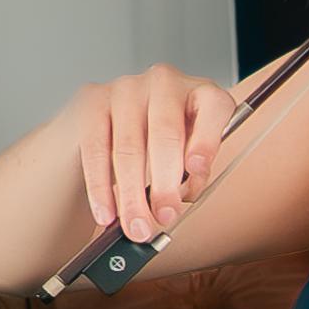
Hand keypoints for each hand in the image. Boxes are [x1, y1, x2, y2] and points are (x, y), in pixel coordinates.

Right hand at [70, 65, 240, 248]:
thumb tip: (181, 198)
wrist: (113, 127)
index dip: (207, 141)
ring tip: (137, 226)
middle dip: (165, 184)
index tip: (196, 172)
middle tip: (164, 217)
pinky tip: (107, 212)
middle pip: (165, 133)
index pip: (214, 108)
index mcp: (202, 93)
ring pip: (128, 146)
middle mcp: (166, 82)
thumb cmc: (163, 146)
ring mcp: (127, 87)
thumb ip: (193, 175)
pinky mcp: (93, 100)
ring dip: (132, 194)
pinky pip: (96, 149)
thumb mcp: (188, 157)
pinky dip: (101, 187)